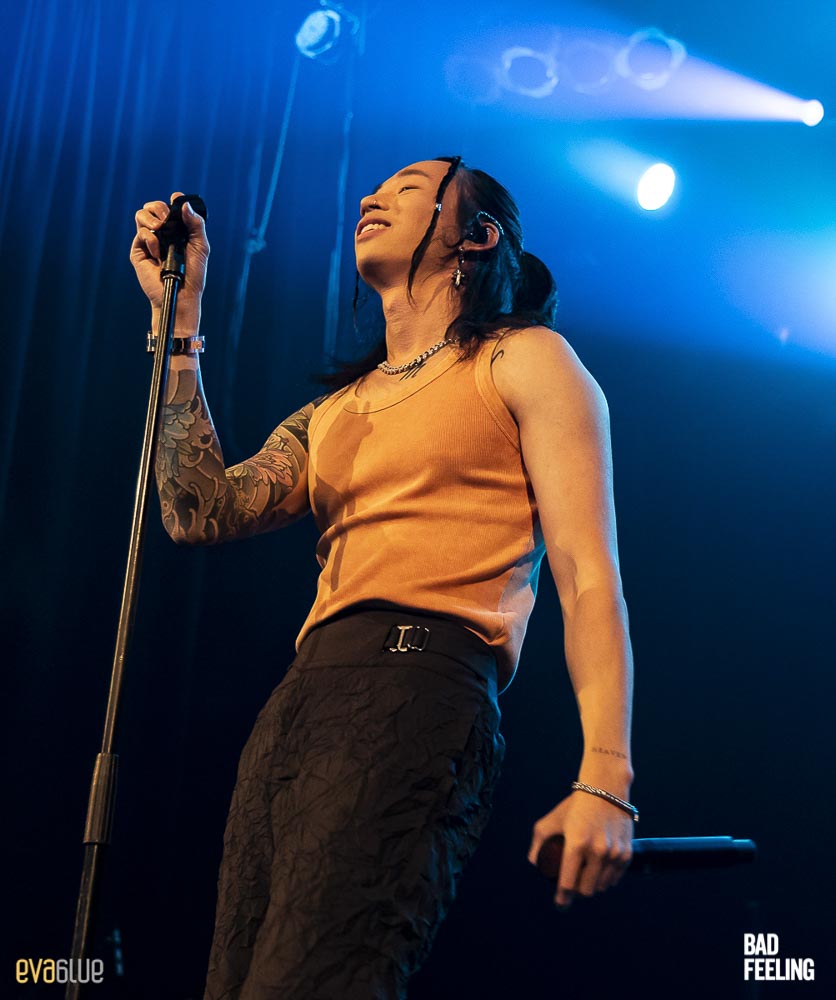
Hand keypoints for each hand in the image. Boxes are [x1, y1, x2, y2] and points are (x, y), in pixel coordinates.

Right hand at [130, 192, 209, 330]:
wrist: (181, 295)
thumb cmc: (193, 275)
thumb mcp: (200, 247)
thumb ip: (196, 224)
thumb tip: (184, 205)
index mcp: (176, 231)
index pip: (170, 208)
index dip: (172, 202)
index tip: (176, 200)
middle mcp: (161, 234)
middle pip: (152, 207)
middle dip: (159, 207)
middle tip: (167, 219)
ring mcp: (149, 242)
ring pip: (141, 215)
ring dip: (151, 218)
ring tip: (160, 230)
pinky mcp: (139, 251)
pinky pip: (141, 233)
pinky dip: (151, 240)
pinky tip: (158, 253)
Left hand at [527, 792, 632, 907]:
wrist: (605, 790)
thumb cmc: (574, 807)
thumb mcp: (551, 821)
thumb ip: (538, 844)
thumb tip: (535, 865)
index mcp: (577, 844)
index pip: (568, 883)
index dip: (562, 897)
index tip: (560, 903)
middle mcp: (597, 851)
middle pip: (586, 890)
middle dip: (578, 891)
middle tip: (573, 885)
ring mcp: (614, 853)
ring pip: (601, 886)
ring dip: (593, 886)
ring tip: (585, 879)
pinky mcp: (626, 853)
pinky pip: (615, 878)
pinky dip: (606, 879)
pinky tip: (599, 874)